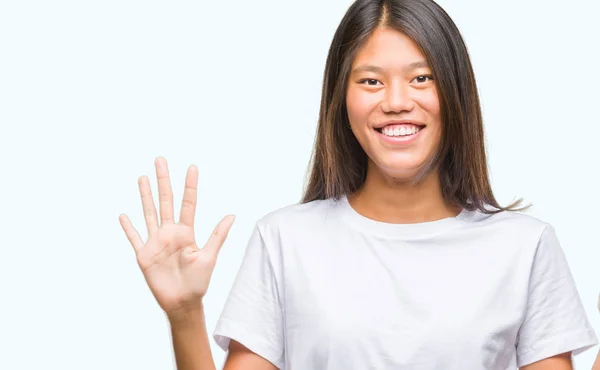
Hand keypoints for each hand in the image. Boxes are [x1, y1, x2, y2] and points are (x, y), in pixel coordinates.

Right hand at [119, 157, 234, 315]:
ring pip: (149, 213)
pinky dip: (128, 227)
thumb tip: (232, 215)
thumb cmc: (199, 282)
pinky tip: (124, 215)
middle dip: (163, 180)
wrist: (182, 302)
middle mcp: (170, 233)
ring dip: (145, 195)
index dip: (190, 185)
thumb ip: (217, 235)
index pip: (188, 203)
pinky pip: (134, 237)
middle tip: (160, 159)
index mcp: (186, 232)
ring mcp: (156, 242)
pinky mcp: (143, 254)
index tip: (192, 167)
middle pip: (166, 201)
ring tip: (143, 177)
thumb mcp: (209, 257)